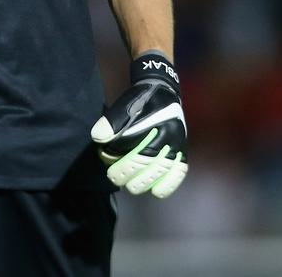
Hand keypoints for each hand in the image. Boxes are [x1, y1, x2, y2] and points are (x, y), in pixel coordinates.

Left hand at [91, 52, 187, 197]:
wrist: (164, 91)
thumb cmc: (142, 100)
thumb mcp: (126, 104)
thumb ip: (113, 121)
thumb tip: (98, 137)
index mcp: (156, 122)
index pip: (135, 151)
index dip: (118, 162)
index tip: (106, 164)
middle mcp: (170, 135)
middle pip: (146, 164)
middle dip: (126, 174)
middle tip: (114, 177)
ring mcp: (178, 145)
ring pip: (161, 172)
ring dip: (143, 182)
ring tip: (130, 184)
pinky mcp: (183, 152)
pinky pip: (179, 173)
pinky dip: (168, 185)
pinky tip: (156, 191)